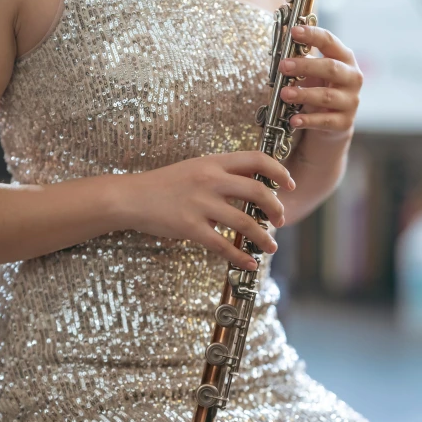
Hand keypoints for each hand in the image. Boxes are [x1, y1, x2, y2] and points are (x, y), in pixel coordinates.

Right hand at [117, 152, 295, 270]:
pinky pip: (223, 245)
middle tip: (280, 220)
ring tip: (270, 247)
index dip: (279, 171)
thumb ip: (222, 174)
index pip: (256, 159)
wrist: (131, 197)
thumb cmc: (164, 185)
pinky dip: (240, 257)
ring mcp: (200, 204)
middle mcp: (210, 180)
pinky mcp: (190, 227)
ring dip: (264, 238)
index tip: (289, 185)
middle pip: (258, 191)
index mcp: (213, 162)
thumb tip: (253, 186)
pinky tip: (249, 263)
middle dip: (276, 208)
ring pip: (245, 222)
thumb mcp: (195, 169)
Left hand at [278, 25, 362, 140]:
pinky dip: (308, 120)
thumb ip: (301, 54)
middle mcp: (352, 78)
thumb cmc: (321, 88)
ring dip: (304, 94)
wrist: (333, 121)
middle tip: (283, 66)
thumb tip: (284, 32)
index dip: (312, 35)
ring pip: (327, 96)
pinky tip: (293, 120)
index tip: (293, 32)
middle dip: (306, 66)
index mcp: (344, 58)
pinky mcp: (344, 123)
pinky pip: (325, 121)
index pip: (329, 41)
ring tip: (284, 94)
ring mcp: (351, 101)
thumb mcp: (312, 70)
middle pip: (330, 68)